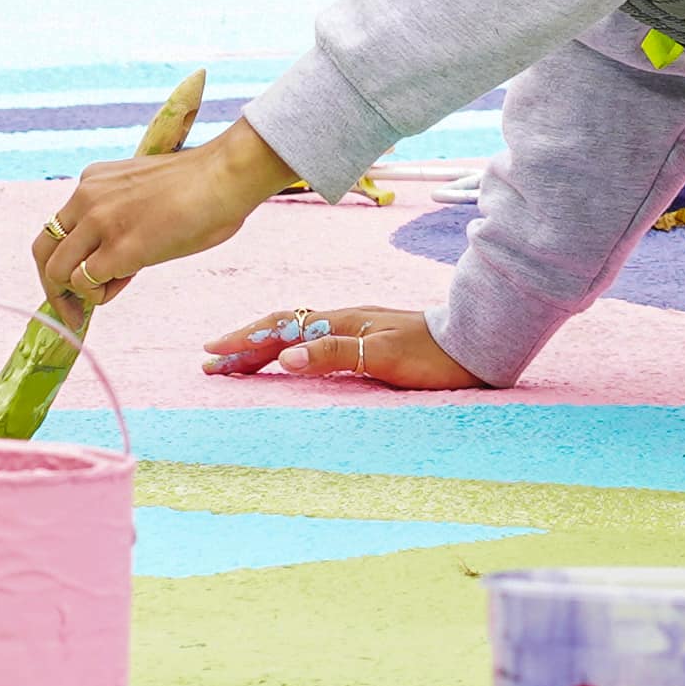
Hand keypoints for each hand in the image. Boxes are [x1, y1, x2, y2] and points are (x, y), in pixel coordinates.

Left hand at [42, 123, 304, 310]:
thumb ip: (117, 216)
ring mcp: (100, 222)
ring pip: (58, 272)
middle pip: (43, 251)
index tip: (82, 281)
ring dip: (82, 293)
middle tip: (72, 310)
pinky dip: (100, 294)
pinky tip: (127, 281)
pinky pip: (86, 283)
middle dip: (52, 286)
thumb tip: (111, 258)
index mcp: (92, 181)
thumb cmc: (200, 188)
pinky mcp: (119, 248)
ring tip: (114, 288)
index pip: (57, 228)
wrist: (224, 178)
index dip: (67, 259)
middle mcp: (86, 198)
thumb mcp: (141, 192)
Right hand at [205, 302, 485, 387]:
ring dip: (263, 348)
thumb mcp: (383, 355)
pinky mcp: (367, 340)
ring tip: (235, 364)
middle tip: (210, 364)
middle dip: (244, 345)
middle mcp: (344, 320)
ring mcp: (355, 329)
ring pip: (297, 334)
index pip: (281, 327)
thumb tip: (284, 355)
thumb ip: (334, 353)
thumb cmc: (432, 356)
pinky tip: (286, 360)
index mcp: (342, 321)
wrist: (474, 347)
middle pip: (283, 328)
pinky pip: (314, 341)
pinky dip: (289, 350)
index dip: (245, 341)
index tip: (212, 355)